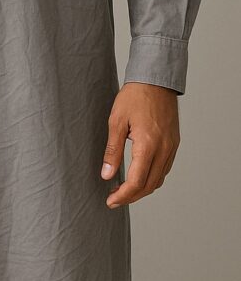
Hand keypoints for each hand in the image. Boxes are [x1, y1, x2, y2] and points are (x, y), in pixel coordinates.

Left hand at [101, 82, 179, 207]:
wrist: (155, 80)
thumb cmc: (134, 97)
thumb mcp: (116, 121)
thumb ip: (112, 150)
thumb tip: (107, 175)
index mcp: (148, 145)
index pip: (136, 182)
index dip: (123, 196)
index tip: (110, 201)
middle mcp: (164, 149)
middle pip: (149, 185)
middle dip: (131, 197)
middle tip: (114, 198)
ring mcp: (171, 147)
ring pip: (159, 179)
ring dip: (142, 189)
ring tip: (124, 190)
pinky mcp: (174, 143)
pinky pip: (165, 168)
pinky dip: (152, 178)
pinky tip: (139, 175)